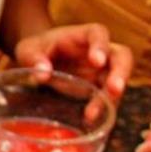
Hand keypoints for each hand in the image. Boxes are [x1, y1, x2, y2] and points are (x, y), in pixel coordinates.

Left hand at [14, 23, 131, 104]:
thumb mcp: (28, 50)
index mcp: (83, 35)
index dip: (101, 46)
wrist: (40, 58)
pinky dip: (102, 108)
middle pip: (122, 56)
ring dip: (111, 97)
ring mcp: (102, 69)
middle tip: (115, 89)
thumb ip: (34, 58)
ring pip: (118, 80)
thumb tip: (42, 74)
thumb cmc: (37, 48)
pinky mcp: (99, 86)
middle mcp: (100, 51)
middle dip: (121, 73)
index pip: (98, 34)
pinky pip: (108, 97)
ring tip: (92, 113)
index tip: (96, 61)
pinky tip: (89, 118)